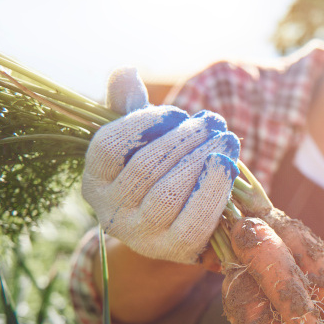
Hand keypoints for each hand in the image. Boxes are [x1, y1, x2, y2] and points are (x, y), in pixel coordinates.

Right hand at [82, 67, 239, 263]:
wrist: (183, 219)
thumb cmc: (162, 169)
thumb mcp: (143, 137)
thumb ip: (130, 106)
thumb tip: (125, 72)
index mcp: (95, 179)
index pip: (109, 146)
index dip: (145, 124)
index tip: (178, 113)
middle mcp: (109, 211)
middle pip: (144, 169)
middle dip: (184, 140)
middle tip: (214, 122)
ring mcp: (140, 236)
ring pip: (167, 194)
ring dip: (200, 161)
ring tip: (226, 140)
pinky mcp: (173, 251)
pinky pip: (194, 221)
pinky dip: (213, 191)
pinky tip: (228, 166)